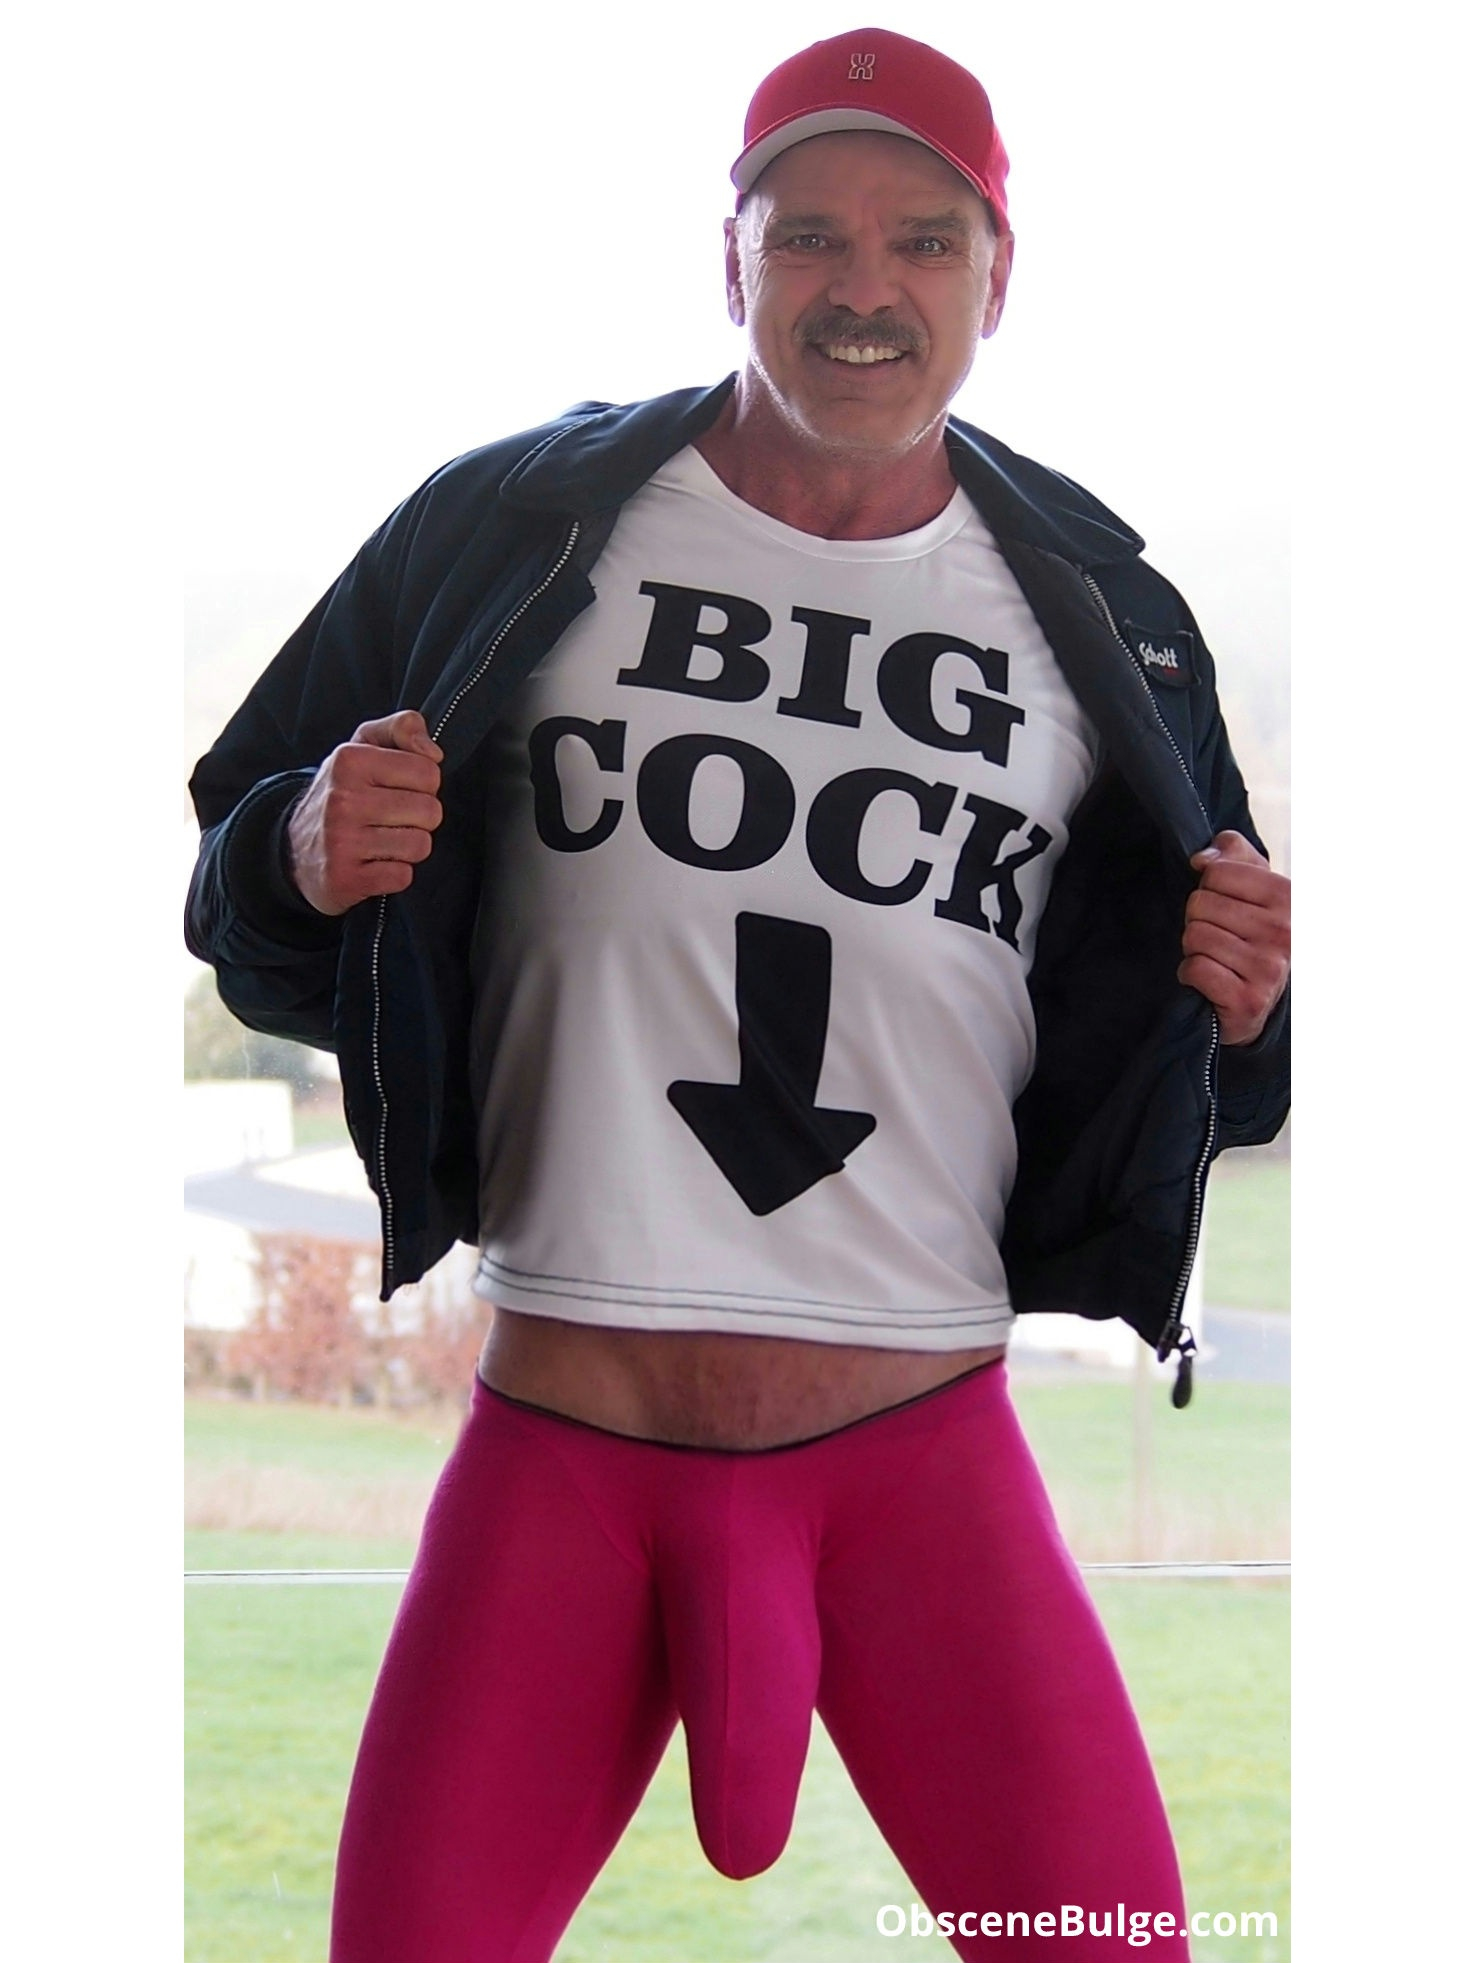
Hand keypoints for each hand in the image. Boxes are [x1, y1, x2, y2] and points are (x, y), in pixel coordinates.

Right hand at [286, 710, 443, 914]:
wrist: (292, 850)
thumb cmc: (342, 794)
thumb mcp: (363, 747)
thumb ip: (401, 729)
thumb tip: (433, 753)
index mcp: (350, 760)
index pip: (428, 771)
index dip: (423, 784)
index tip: (399, 789)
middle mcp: (342, 799)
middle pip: (430, 811)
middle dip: (419, 818)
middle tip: (392, 818)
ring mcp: (342, 841)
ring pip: (420, 845)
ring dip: (408, 847)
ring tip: (382, 840)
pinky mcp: (345, 878)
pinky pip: (403, 876)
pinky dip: (395, 873)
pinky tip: (373, 863)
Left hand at [1179, 830, 1289, 1046]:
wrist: (1263, 1001)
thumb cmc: (1254, 937)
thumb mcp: (1254, 887)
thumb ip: (1232, 854)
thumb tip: (1201, 860)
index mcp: (1288, 896)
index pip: (1217, 872)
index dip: (1209, 889)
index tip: (1225, 907)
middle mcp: (1285, 931)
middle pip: (1200, 904)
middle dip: (1198, 920)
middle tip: (1218, 937)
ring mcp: (1269, 967)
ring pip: (1195, 935)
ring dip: (1194, 948)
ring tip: (1216, 958)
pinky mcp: (1249, 999)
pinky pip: (1195, 968)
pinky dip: (1191, 974)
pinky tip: (1209, 980)